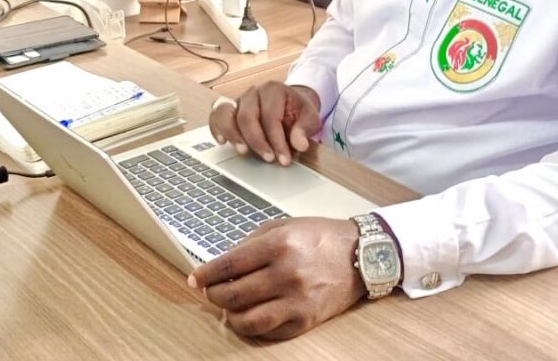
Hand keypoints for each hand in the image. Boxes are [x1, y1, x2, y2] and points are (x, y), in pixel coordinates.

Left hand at [188, 217, 364, 339]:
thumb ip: (253, 242)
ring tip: (229, 306)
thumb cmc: (322, 237)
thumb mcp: (285, 226)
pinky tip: (250, 316)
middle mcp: (287, 273)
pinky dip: (252, 327)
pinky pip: (268, 332)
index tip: (196, 277)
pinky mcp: (305, 320)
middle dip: (214, 294)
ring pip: (248, 320)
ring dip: (230, 315)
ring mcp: (297, 301)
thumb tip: (224, 262)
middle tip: (212, 290)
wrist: (361, 255)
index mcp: (280, 245)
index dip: (207, 273)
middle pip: (234, 293)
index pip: (230, 263)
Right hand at [209, 82, 320, 165]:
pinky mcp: (230, 109)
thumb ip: (305, 128)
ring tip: (243, 151)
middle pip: (247, 117)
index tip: (284, 158)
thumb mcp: (309, 116)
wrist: (291, 103)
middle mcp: (254, 92)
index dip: (276, 140)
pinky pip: (216, 115)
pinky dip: (216, 128)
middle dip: (257, 141)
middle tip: (268, 158)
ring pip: (226, 114)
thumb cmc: (298, 110)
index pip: (270, 117)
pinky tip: (222, 141)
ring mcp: (239, 100)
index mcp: (274, 90)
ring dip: (233, 135)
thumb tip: (299, 144)